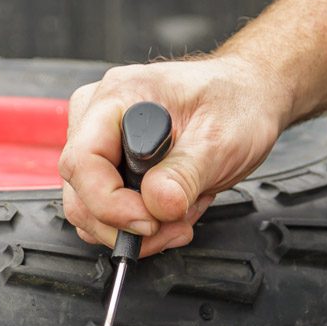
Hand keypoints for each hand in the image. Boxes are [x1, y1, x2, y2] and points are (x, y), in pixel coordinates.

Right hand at [59, 54, 293, 256]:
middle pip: (80, 192)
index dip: (109, 204)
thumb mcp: (221, 138)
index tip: (147, 223)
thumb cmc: (234, 102)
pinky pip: (106, 209)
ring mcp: (102, 142)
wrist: (246, 98)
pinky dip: (138, 224)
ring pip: (90, 208)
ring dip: (134, 228)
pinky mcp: (111, 164)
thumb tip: (156, 205)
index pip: (83, 161)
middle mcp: (98, 117)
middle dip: (126, 224)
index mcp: (118, 97)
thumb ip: (186, 173)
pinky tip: (170, 210)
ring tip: (179, 216)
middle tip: (172, 227)